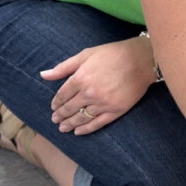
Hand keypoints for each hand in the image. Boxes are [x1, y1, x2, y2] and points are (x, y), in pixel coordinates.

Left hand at [42, 36, 156, 134]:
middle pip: (69, 108)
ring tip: (63, 128)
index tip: (54, 106)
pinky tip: (78, 131)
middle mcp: (89, 93)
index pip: (62, 95)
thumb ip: (64, 67)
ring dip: (70, 124)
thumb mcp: (86, 54)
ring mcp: (103, 103)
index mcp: (80, 78)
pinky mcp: (116, 110)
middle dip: (60, 115)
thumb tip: (43, 75)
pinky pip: (98, 123)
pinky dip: (86, 129)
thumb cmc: (114, 53)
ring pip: (81, 118)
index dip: (56, 102)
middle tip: (55, 119)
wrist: (142, 59)